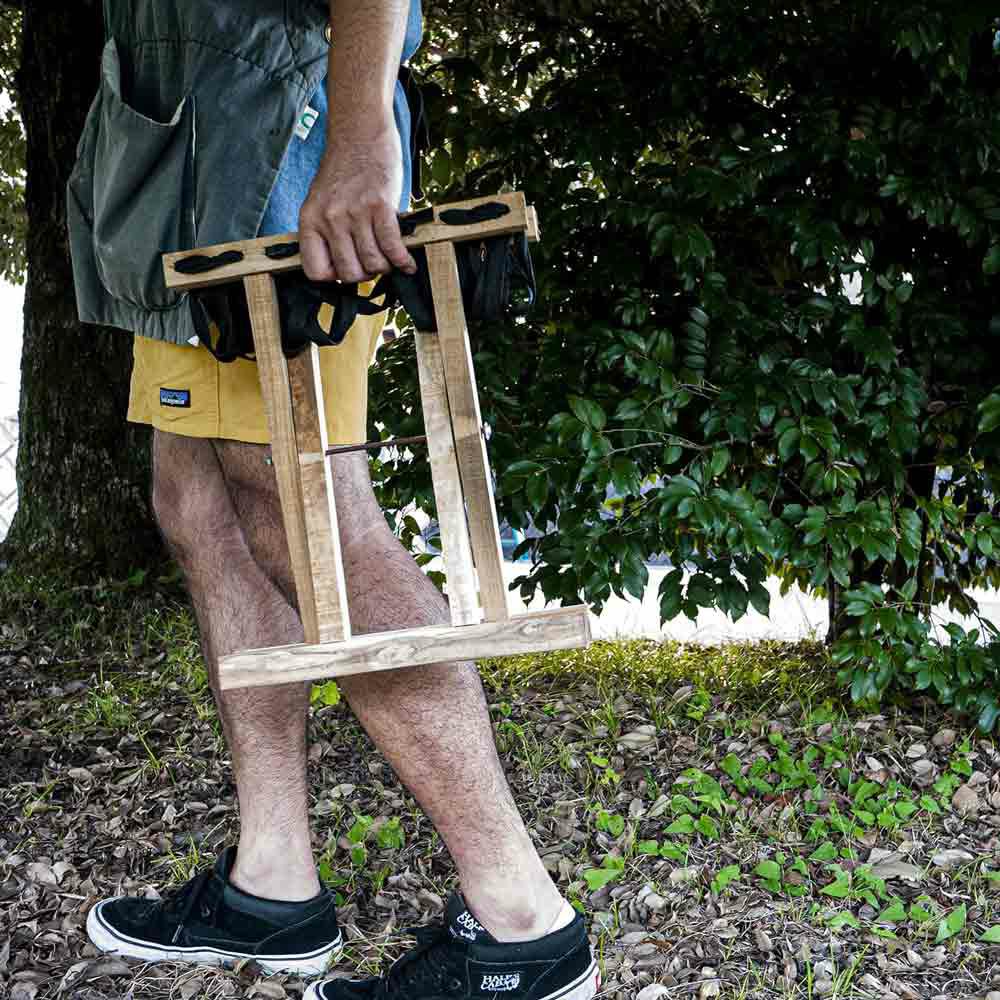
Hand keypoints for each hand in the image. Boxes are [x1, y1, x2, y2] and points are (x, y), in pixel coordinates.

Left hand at [299, 119, 417, 282]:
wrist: (360, 133)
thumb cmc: (344, 170)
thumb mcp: (322, 202)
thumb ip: (328, 233)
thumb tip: (347, 268)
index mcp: (310, 220)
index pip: (316, 271)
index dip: (335, 277)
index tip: (347, 269)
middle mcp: (330, 219)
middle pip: (349, 273)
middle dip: (365, 274)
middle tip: (373, 263)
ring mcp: (355, 213)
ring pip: (373, 263)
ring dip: (385, 267)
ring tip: (389, 258)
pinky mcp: (380, 206)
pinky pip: (392, 247)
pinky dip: (403, 260)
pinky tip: (407, 262)